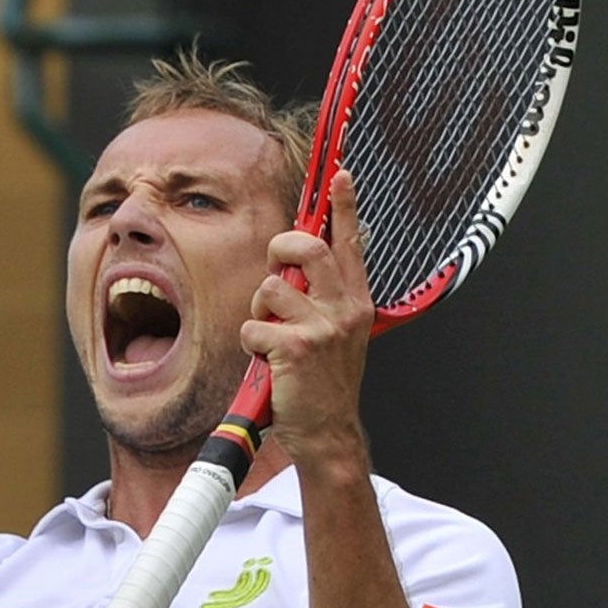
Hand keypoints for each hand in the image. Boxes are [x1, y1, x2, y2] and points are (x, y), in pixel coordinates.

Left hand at [242, 171, 373, 473]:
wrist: (327, 433)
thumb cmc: (324, 384)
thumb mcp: (339, 336)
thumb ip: (324, 299)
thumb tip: (295, 268)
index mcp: (356, 302)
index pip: (351, 243)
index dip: (344, 206)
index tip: (339, 174)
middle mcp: (345, 309)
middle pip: (306, 249)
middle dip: (280, 249)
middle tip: (275, 269)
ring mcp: (322, 328)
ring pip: (271, 289)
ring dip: (259, 310)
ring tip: (269, 337)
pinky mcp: (295, 348)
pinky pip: (253, 327)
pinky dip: (251, 345)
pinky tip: (267, 363)